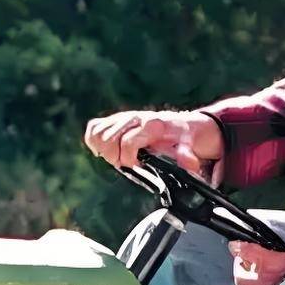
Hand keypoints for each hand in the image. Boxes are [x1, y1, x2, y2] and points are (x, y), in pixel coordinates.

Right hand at [83, 109, 223, 176]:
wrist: (180, 124)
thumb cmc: (182, 138)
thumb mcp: (189, 147)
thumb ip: (187, 155)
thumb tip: (190, 164)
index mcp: (152, 124)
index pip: (128, 142)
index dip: (128, 158)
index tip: (135, 166)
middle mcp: (136, 118)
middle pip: (109, 138)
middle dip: (115, 156)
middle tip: (125, 163)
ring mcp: (123, 118)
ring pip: (98, 132)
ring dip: (104, 149)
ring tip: (117, 157)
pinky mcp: (114, 120)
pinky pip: (94, 128)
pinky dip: (94, 141)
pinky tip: (105, 151)